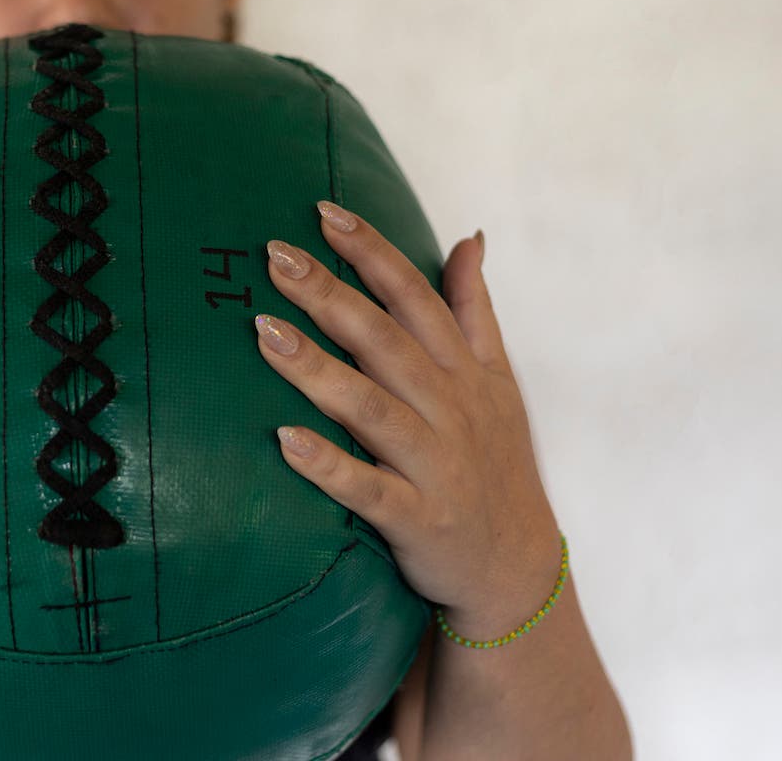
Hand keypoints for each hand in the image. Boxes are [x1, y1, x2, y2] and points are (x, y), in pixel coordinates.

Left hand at [255, 200, 560, 634]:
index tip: (324, 212)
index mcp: (463, 371)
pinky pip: (368, 490)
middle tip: (275, 256)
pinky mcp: (417, 519)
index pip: (415, 297)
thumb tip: (469, 238)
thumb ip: (474, 309)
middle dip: (330, 295)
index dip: (372, 252)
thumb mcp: (499, 380)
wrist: (517, 568)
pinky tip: (284, 440)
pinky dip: (329, 466)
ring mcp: (434, 465)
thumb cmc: (494, 463)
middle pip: (385, 341)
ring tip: (265, 332)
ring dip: (318, 369)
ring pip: (372, 409)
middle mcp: (450, 409)